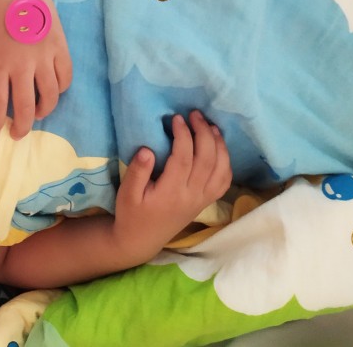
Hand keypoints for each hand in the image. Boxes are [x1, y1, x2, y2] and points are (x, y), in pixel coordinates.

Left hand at [0, 0, 72, 138]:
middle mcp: (22, 66)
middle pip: (25, 107)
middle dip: (20, 126)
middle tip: (17, 134)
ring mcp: (44, 57)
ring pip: (50, 97)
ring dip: (43, 111)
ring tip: (36, 114)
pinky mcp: (60, 47)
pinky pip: (65, 77)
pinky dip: (61, 89)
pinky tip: (53, 92)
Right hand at [112, 111, 232, 261]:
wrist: (142, 239)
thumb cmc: (132, 213)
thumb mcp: (126, 193)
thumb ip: (138, 172)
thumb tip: (147, 149)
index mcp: (171, 192)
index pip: (184, 158)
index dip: (183, 135)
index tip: (176, 118)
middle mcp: (192, 195)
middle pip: (207, 160)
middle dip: (204, 133)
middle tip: (194, 114)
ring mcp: (202, 199)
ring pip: (221, 169)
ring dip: (219, 145)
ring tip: (210, 126)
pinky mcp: (206, 201)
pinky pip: (224, 181)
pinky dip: (226, 162)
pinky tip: (218, 147)